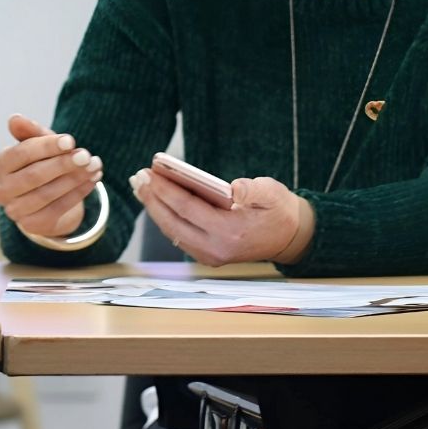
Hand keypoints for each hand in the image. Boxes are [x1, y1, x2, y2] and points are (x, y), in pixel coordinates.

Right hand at [0, 114, 103, 239]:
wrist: (46, 196)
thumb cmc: (40, 162)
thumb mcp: (38, 144)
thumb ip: (30, 131)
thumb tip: (15, 118)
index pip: (22, 153)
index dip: (47, 147)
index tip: (71, 141)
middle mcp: (2, 189)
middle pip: (34, 175)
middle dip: (63, 164)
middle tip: (86, 155)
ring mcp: (15, 210)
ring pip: (47, 193)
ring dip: (74, 179)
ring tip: (94, 166)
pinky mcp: (32, 225)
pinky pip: (58, 209)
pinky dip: (78, 193)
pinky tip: (93, 180)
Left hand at [131, 169, 313, 266]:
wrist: (289, 237)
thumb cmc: (278, 210)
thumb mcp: (272, 192)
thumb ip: (253, 189)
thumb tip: (233, 188)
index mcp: (230, 232)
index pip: (188, 209)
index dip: (166, 190)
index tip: (150, 173)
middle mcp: (216, 249)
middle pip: (173, 223)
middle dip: (152, 199)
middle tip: (137, 178)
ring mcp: (210, 256)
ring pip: (172, 231)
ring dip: (155, 209)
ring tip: (141, 186)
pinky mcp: (207, 255)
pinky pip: (179, 235)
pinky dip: (165, 218)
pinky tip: (156, 200)